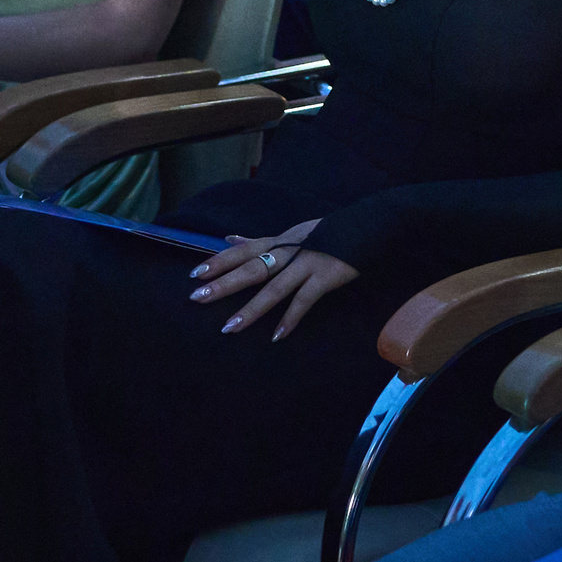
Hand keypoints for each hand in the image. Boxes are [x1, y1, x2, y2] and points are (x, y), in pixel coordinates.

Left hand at [185, 219, 359, 339]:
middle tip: (198, 298)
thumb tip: (228, 238)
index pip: (243, 250)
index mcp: (279, 240)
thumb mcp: (291, 232)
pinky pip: (305, 300)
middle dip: (224, 283)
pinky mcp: (326, 276)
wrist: (366, 225)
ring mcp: (307, 263)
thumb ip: (260, 240)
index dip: (219, 261)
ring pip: (274, 287)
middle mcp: (289, 250)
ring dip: (251, 309)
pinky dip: (291, 318)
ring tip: (229, 327)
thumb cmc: (325, 233)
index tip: (194, 274)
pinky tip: (277, 335)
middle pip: (252, 268)